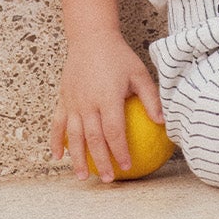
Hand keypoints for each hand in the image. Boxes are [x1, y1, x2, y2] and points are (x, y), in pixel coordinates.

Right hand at [49, 40, 164, 182]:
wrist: (90, 38)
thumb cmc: (118, 56)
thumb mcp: (139, 74)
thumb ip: (150, 98)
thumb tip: (162, 122)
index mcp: (108, 97)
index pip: (114, 131)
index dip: (120, 151)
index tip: (127, 165)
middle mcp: (88, 103)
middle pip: (93, 139)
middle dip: (101, 161)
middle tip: (109, 180)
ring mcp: (73, 102)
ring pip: (74, 136)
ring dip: (77, 158)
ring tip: (82, 177)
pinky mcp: (63, 99)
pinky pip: (57, 124)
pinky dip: (56, 141)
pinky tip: (58, 157)